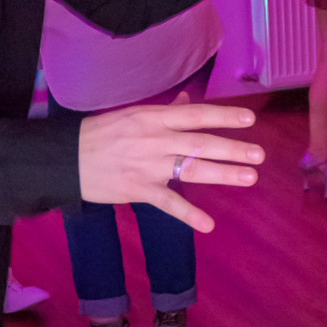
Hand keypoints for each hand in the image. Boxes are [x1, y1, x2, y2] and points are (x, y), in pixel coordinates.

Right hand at [77, 101, 263, 231]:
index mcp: (153, 117)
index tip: (249, 120)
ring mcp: (147, 165)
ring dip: (222, 174)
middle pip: (200, 143)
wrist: (67, 158)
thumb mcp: (132, 115)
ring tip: (249, 177)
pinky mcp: (138, 190)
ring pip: (191, 169)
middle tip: (259, 155)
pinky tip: (208, 225)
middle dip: (232, 148)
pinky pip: (168, 203)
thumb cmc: (100, 134)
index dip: (223, 116)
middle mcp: (154, 139)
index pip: (195, 115)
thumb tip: (187, 101)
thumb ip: (164, 112)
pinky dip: (188, 214)